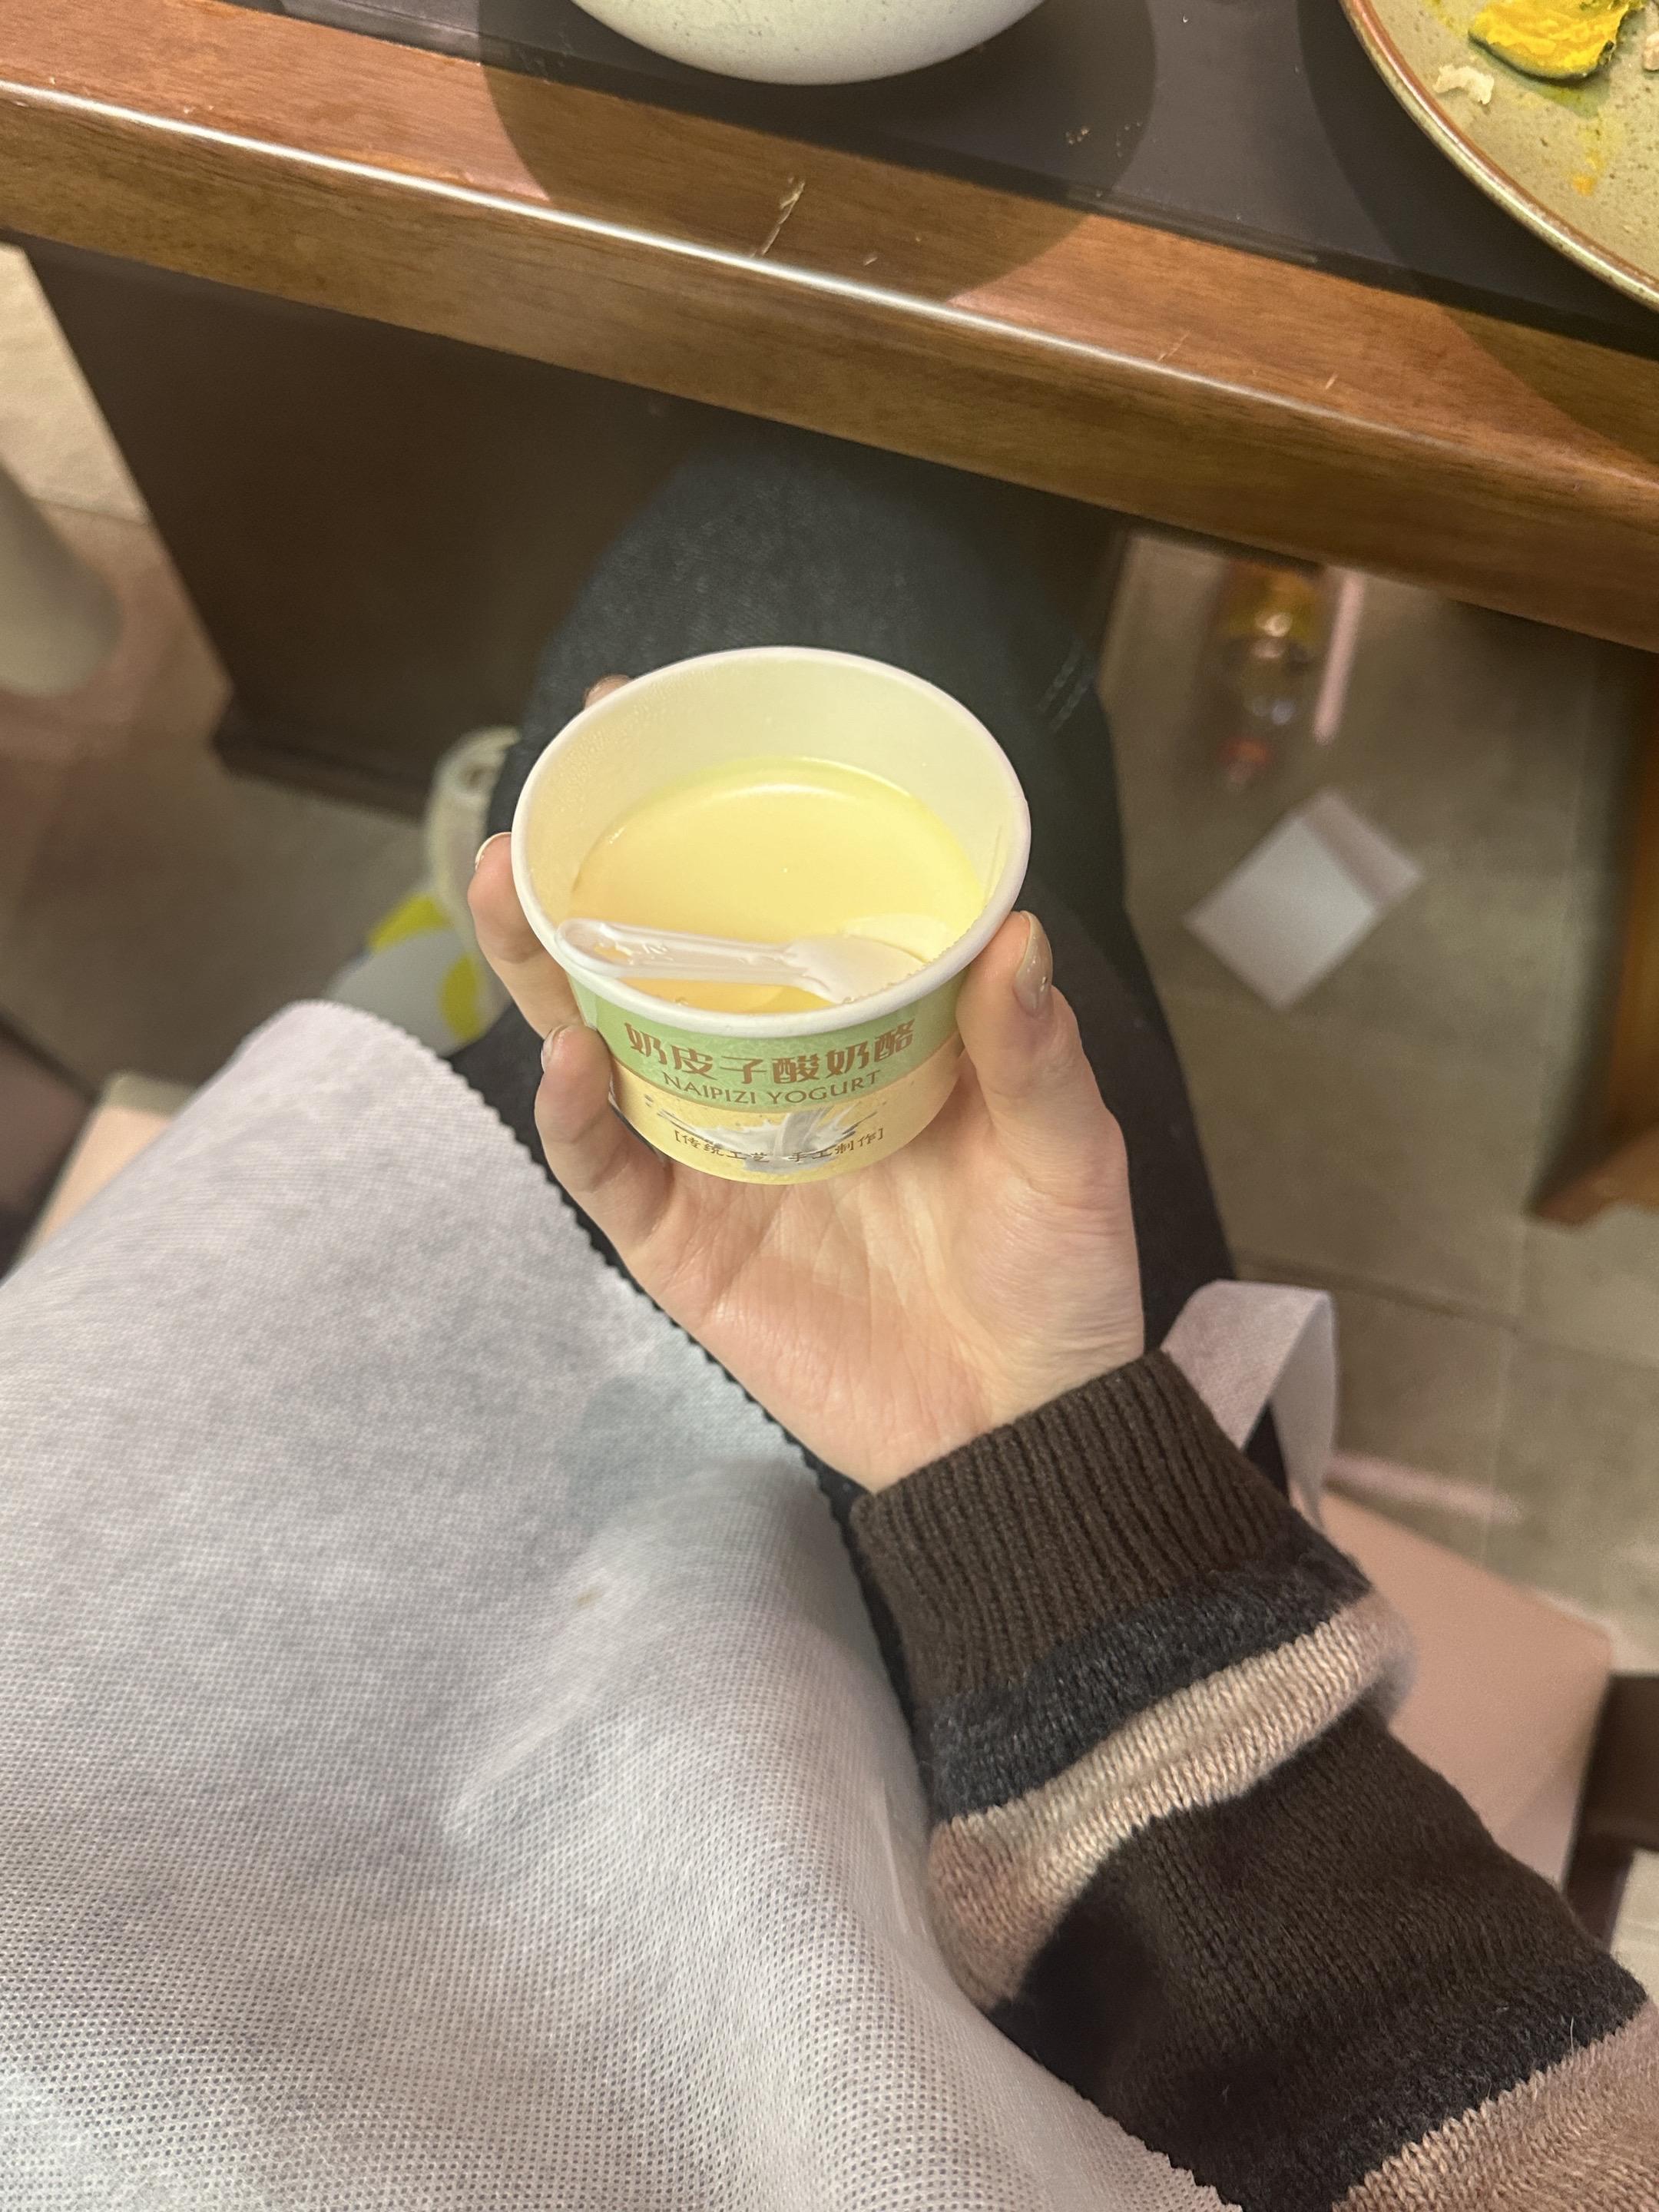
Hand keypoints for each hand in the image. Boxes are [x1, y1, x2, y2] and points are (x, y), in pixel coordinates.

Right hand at [471, 780, 1141, 1490]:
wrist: (1023, 1434)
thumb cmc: (1057, 1284)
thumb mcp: (1066, 1156)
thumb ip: (1034, 1057)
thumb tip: (1015, 936)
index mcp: (858, 1040)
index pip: (774, 919)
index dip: (718, 833)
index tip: (680, 729)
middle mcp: (772, 1084)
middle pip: (659, 968)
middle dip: (593, 883)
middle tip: (552, 797)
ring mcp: (717, 1162)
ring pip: (603, 1048)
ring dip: (547, 970)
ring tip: (512, 887)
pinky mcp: (685, 1247)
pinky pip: (608, 1172)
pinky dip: (574, 1116)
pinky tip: (569, 1056)